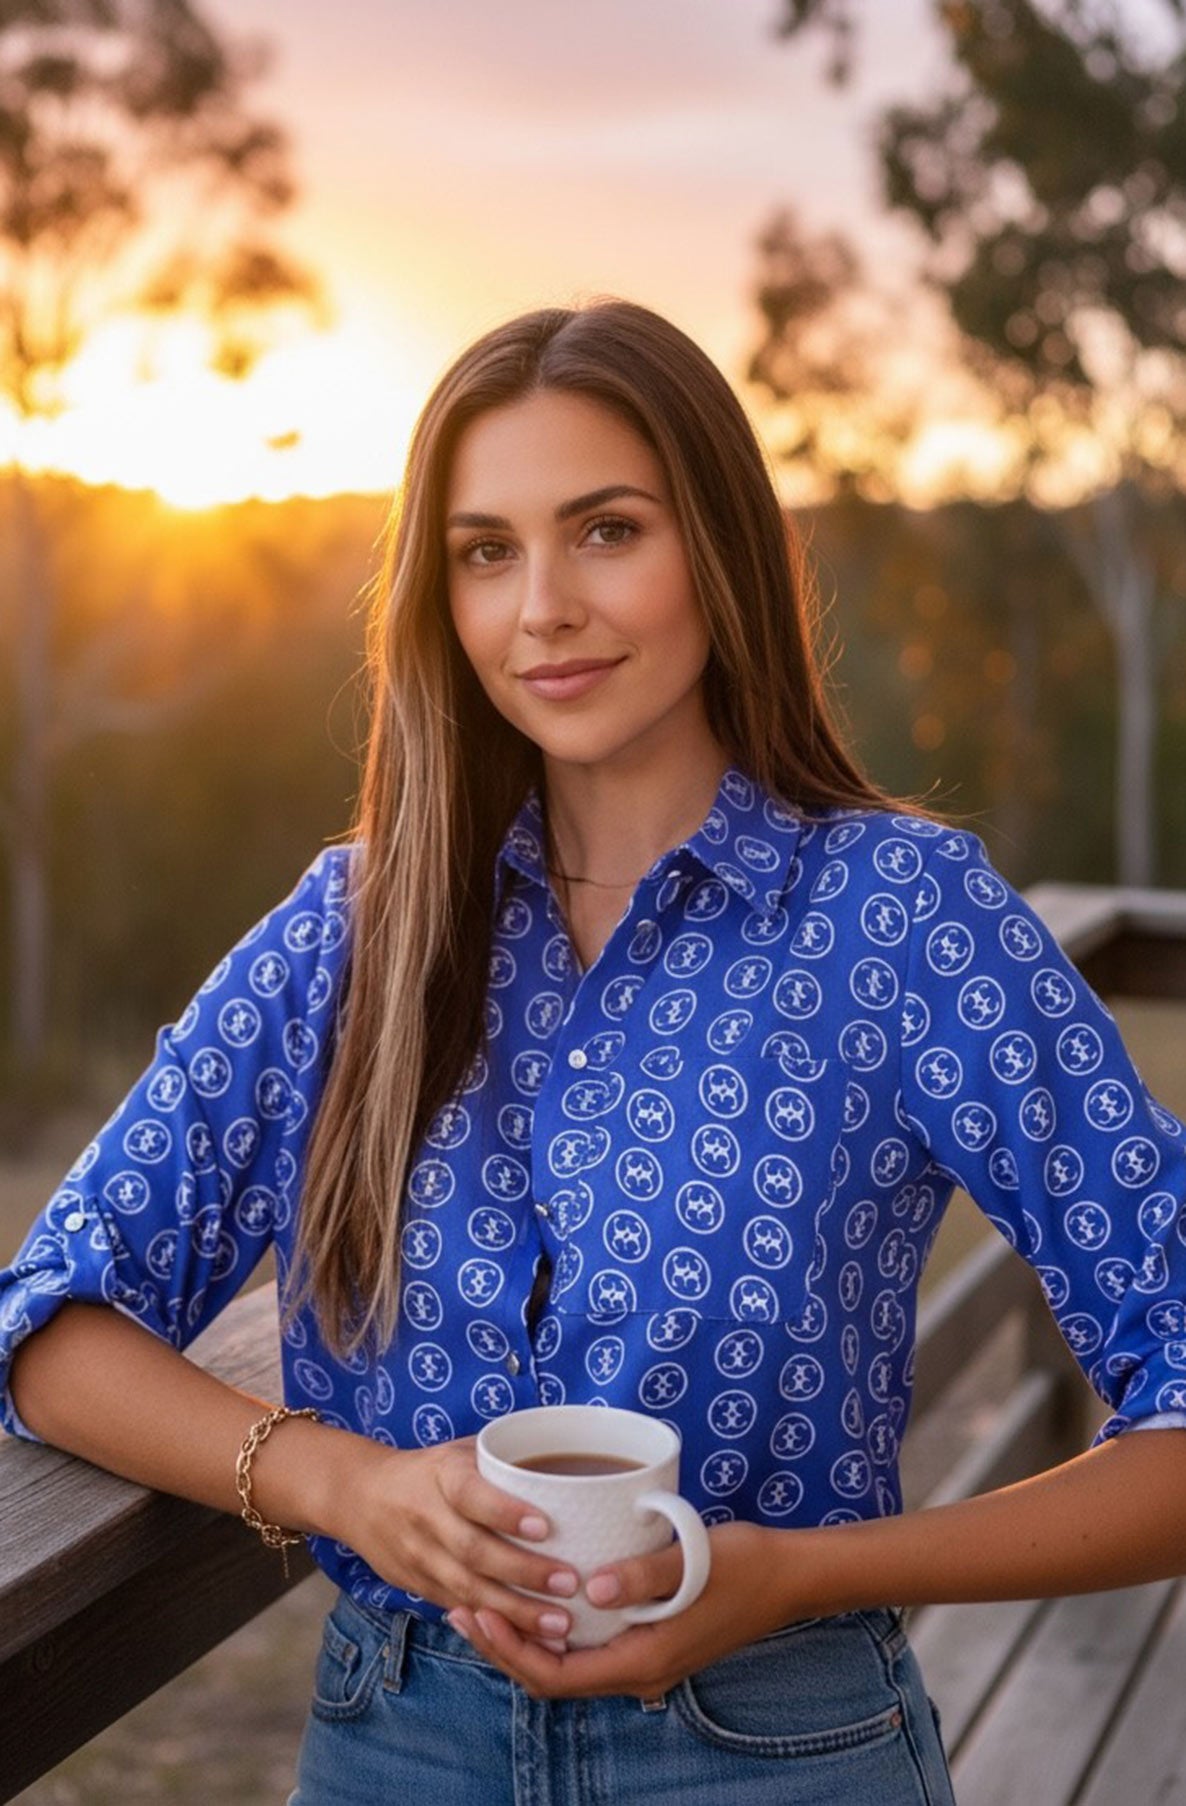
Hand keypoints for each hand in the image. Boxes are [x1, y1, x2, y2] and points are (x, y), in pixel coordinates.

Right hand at [327, 1434, 580, 1645]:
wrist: (359, 1497)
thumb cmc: (428, 1470)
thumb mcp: (459, 1451)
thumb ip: (503, 1459)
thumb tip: (567, 1464)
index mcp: (440, 1477)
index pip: (471, 1496)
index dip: (505, 1512)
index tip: (545, 1527)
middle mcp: (426, 1519)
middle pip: (474, 1551)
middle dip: (524, 1572)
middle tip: (570, 1583)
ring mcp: (420, 1558)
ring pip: (468, 1591)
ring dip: (516, 1612)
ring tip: (560, 1624)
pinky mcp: (420, 1588)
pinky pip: (460, 1610)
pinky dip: (496, 1627)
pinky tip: (532, 1639)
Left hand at [447, 1521, 798, 1697]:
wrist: (788, 1579)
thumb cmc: (742, 1566)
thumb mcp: (693, 1561)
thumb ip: (643, 1575)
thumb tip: (593, 1588)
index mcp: (642, 1660)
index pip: (556, 1676)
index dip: (508, 1651)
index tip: (474, 1613)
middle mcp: (638, 1672)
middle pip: (552, 1678)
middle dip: (502, 1648)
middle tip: (460, 1607)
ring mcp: (645, 1661)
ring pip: (567, 1667)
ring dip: (523, 1641)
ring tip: (483, 1602)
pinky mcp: (650, 1643)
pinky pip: (587, 1652)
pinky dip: (553, 1632)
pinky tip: (537, 1598)